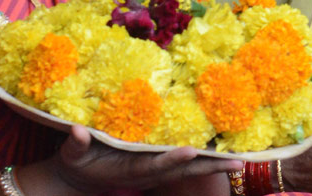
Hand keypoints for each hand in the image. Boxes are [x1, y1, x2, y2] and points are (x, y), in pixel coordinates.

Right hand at [50, 125, 240, 193]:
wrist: (79, 181)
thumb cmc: (76, 163)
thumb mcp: (71, 154)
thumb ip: (76, 143)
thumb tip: (77, 130)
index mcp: (129, 168)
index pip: (154, 165)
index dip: (172, 159)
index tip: (190, 151)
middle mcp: (147, 171)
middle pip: (182, 171)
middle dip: (208, 167)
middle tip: (237, 162)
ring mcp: (153, 171)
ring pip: (188, 169)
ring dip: (213, 164)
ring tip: (240, 159)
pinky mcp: (156, 166)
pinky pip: (184, 164)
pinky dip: (203, 160)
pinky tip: (222, 153)